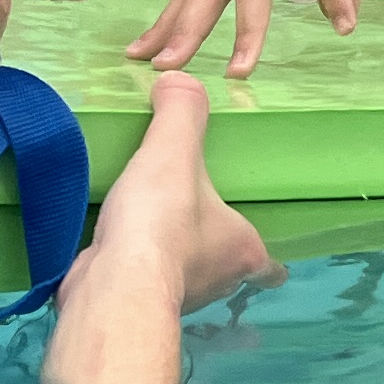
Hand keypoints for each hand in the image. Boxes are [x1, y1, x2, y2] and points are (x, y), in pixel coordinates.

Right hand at [81, 73, 277, 312]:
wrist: (113, 283)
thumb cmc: (162, 220)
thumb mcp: (175, 151)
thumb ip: (182, 111)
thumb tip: (180, 78)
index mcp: (243, 251)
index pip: (269, 268)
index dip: (268, 263)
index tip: (255, 248)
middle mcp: (216, 282)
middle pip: (225, 271)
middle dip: (213, 251)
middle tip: (196, 221)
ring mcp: (178, 298)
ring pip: (185, 278)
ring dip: (173, 258)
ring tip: (154, 227)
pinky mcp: (138, 305)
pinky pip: (145, 283)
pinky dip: (136, 267)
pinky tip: (118, 244)